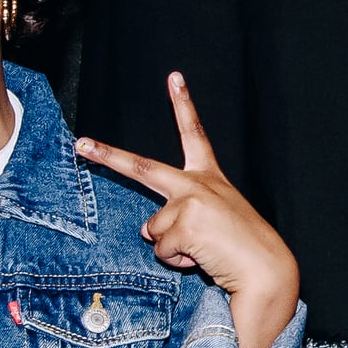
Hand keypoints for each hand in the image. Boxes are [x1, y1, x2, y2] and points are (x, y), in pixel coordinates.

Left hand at [76, 73, 299, 347]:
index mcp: (209, 177)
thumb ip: (180, 216)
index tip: (174, 77)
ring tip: (204, 249)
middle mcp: (197, 183)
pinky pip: (161, 250)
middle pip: (142, 167)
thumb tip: (148, 230)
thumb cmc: (243, 248)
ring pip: (153, 230)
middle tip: (80, 144)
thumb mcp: (214, 220)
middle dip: (107, 156)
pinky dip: (177, 261)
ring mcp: (189, 201)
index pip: (195, 134)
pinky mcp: (185, 225)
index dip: (184, 103)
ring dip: (172, 247)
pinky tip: (202, 258)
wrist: (268, 270)